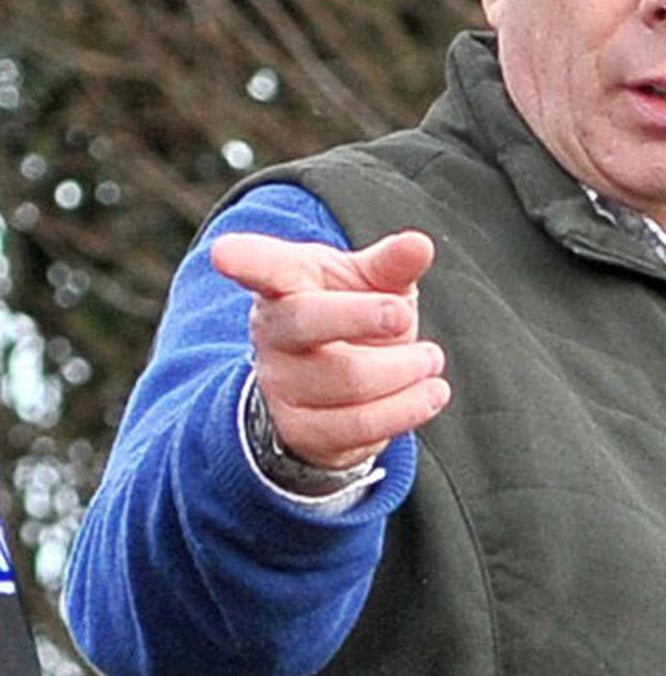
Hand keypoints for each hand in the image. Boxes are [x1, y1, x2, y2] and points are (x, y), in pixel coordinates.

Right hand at [212, 229, 447, 469]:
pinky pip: (360, 425)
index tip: (225, 253)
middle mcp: (274, 334)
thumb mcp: (370, 283)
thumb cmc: (353, 317)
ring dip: (404, 369)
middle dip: (359, 316)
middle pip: (306, 321)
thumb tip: (421, 244)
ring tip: (430, 358)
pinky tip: (431, 392)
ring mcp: (281, 385)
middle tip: (403, 314)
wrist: (336, 392)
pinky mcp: (302, 431)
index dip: (245, 260)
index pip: (262, 268)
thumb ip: (391, 264)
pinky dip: (407, 408)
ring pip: (348, 379)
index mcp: (285, 284)